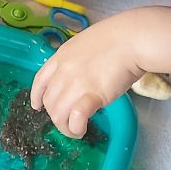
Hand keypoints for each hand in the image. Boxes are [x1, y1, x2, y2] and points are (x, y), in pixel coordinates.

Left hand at [30, 6, 170, 138]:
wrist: (133, 39)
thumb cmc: (119, 39)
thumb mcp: (87, 45)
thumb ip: (79, 61)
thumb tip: (83, 76)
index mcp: (61, 56)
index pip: (40, 80)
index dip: (37, 96)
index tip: (38, 106)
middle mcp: (63, 71)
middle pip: (50, 102)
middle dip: (56, 116)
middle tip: (68, 122)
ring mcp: (76, 83)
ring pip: (58, 114)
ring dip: (65, 127)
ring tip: (76, 131)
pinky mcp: (92, 95)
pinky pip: (76, 117)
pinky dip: (76, 127)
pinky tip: (82, 130)